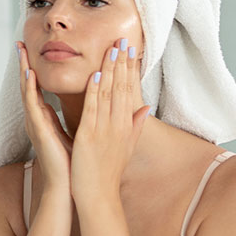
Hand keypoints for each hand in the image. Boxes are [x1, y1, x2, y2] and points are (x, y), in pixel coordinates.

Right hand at [17, 41, 73, 191]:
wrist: (69, 186)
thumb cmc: (74, 163)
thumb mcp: (79, 132)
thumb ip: (82, 115)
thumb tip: (93, 101)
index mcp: (46, 120)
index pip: (38, 89)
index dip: (35, 70)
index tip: (33, 52)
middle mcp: (37, 119)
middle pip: (28, 86)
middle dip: (24, 64)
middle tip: (20, 43)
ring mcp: (35, 124)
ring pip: (26, 91)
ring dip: (23, 70)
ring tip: (20, 51)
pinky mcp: (38, 130)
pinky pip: (32, 105)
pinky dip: (30, 88)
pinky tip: (29, 74)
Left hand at [70, 38, 150, 202]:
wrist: (98, 196)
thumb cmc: (108, 173)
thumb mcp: (126, 147)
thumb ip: (135, 126)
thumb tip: (146, 108)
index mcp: (125, 126)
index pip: (129, 91)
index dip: (129, 69)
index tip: (129, 50)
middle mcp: (118, 125)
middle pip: (121, 88)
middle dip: (121, 63)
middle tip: (122, 39)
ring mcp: (104, 131)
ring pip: (108, 95)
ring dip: (109, 71)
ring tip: (111, 49)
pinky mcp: (89, 137)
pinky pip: (93, 111)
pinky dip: (94, 93)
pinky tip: (95, 76)